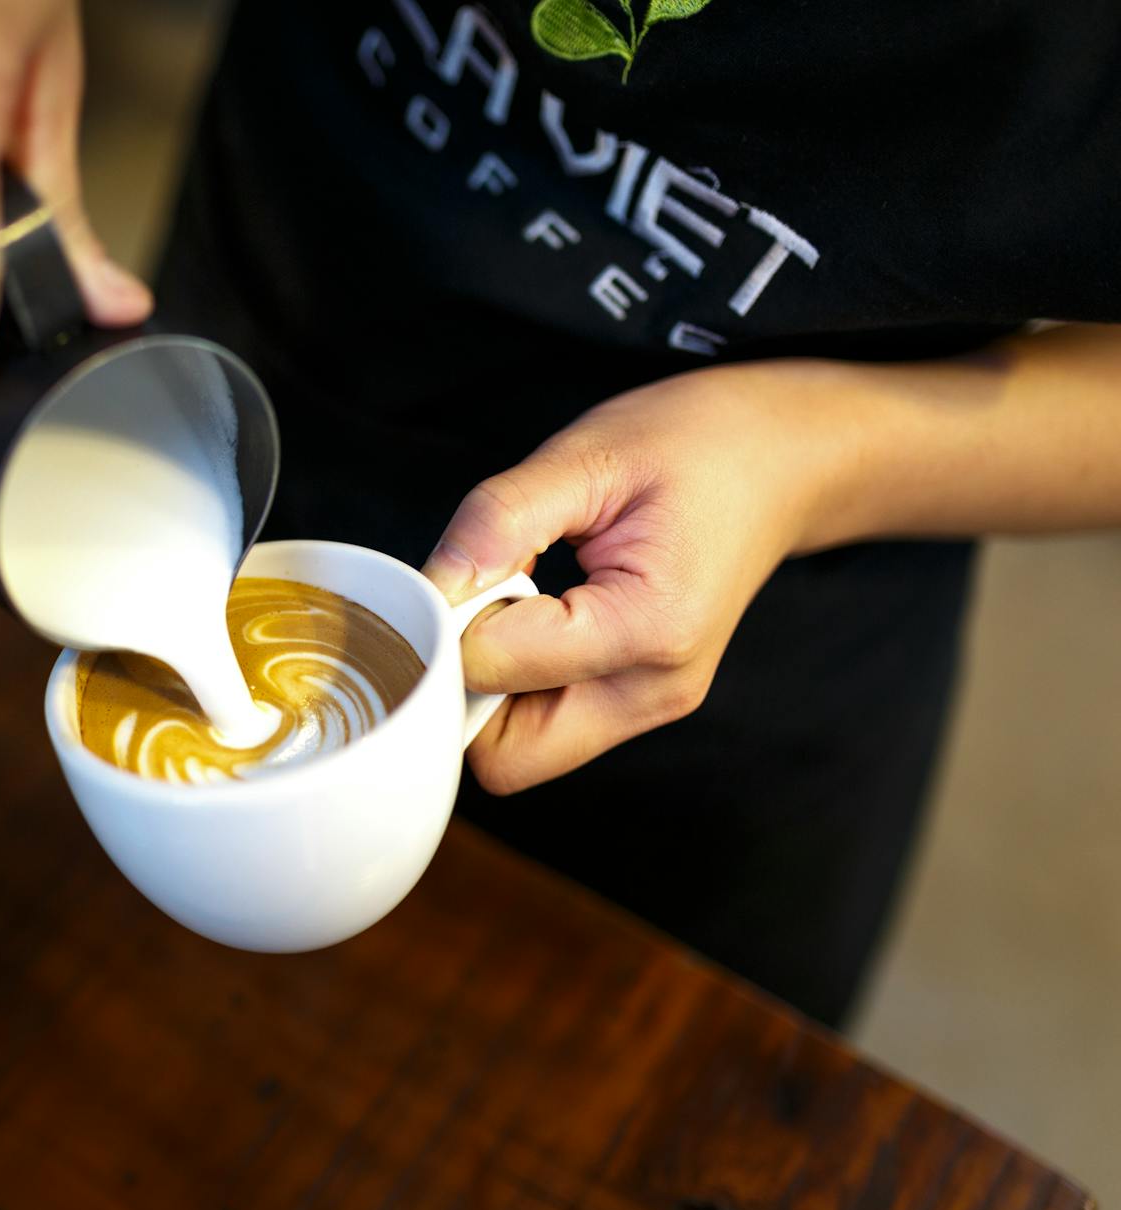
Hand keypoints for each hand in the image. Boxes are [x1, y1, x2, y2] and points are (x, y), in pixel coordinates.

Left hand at [423, 362, 849, 793]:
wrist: (784, 460)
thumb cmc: (701, 446)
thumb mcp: (590, 454)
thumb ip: (500, 520)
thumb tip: (433, 584)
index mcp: (649, 629)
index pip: (492, 668)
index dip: (451, 619)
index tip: (464, 566)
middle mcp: (653, 690)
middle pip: (503, 756)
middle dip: (461, 686)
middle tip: (479, 599)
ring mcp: (648, 706)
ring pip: (518, 753)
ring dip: (487, 687)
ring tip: (518, 598)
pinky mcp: (635, 703)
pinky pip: (542, 727)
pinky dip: (515, 684)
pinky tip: (533, 616)